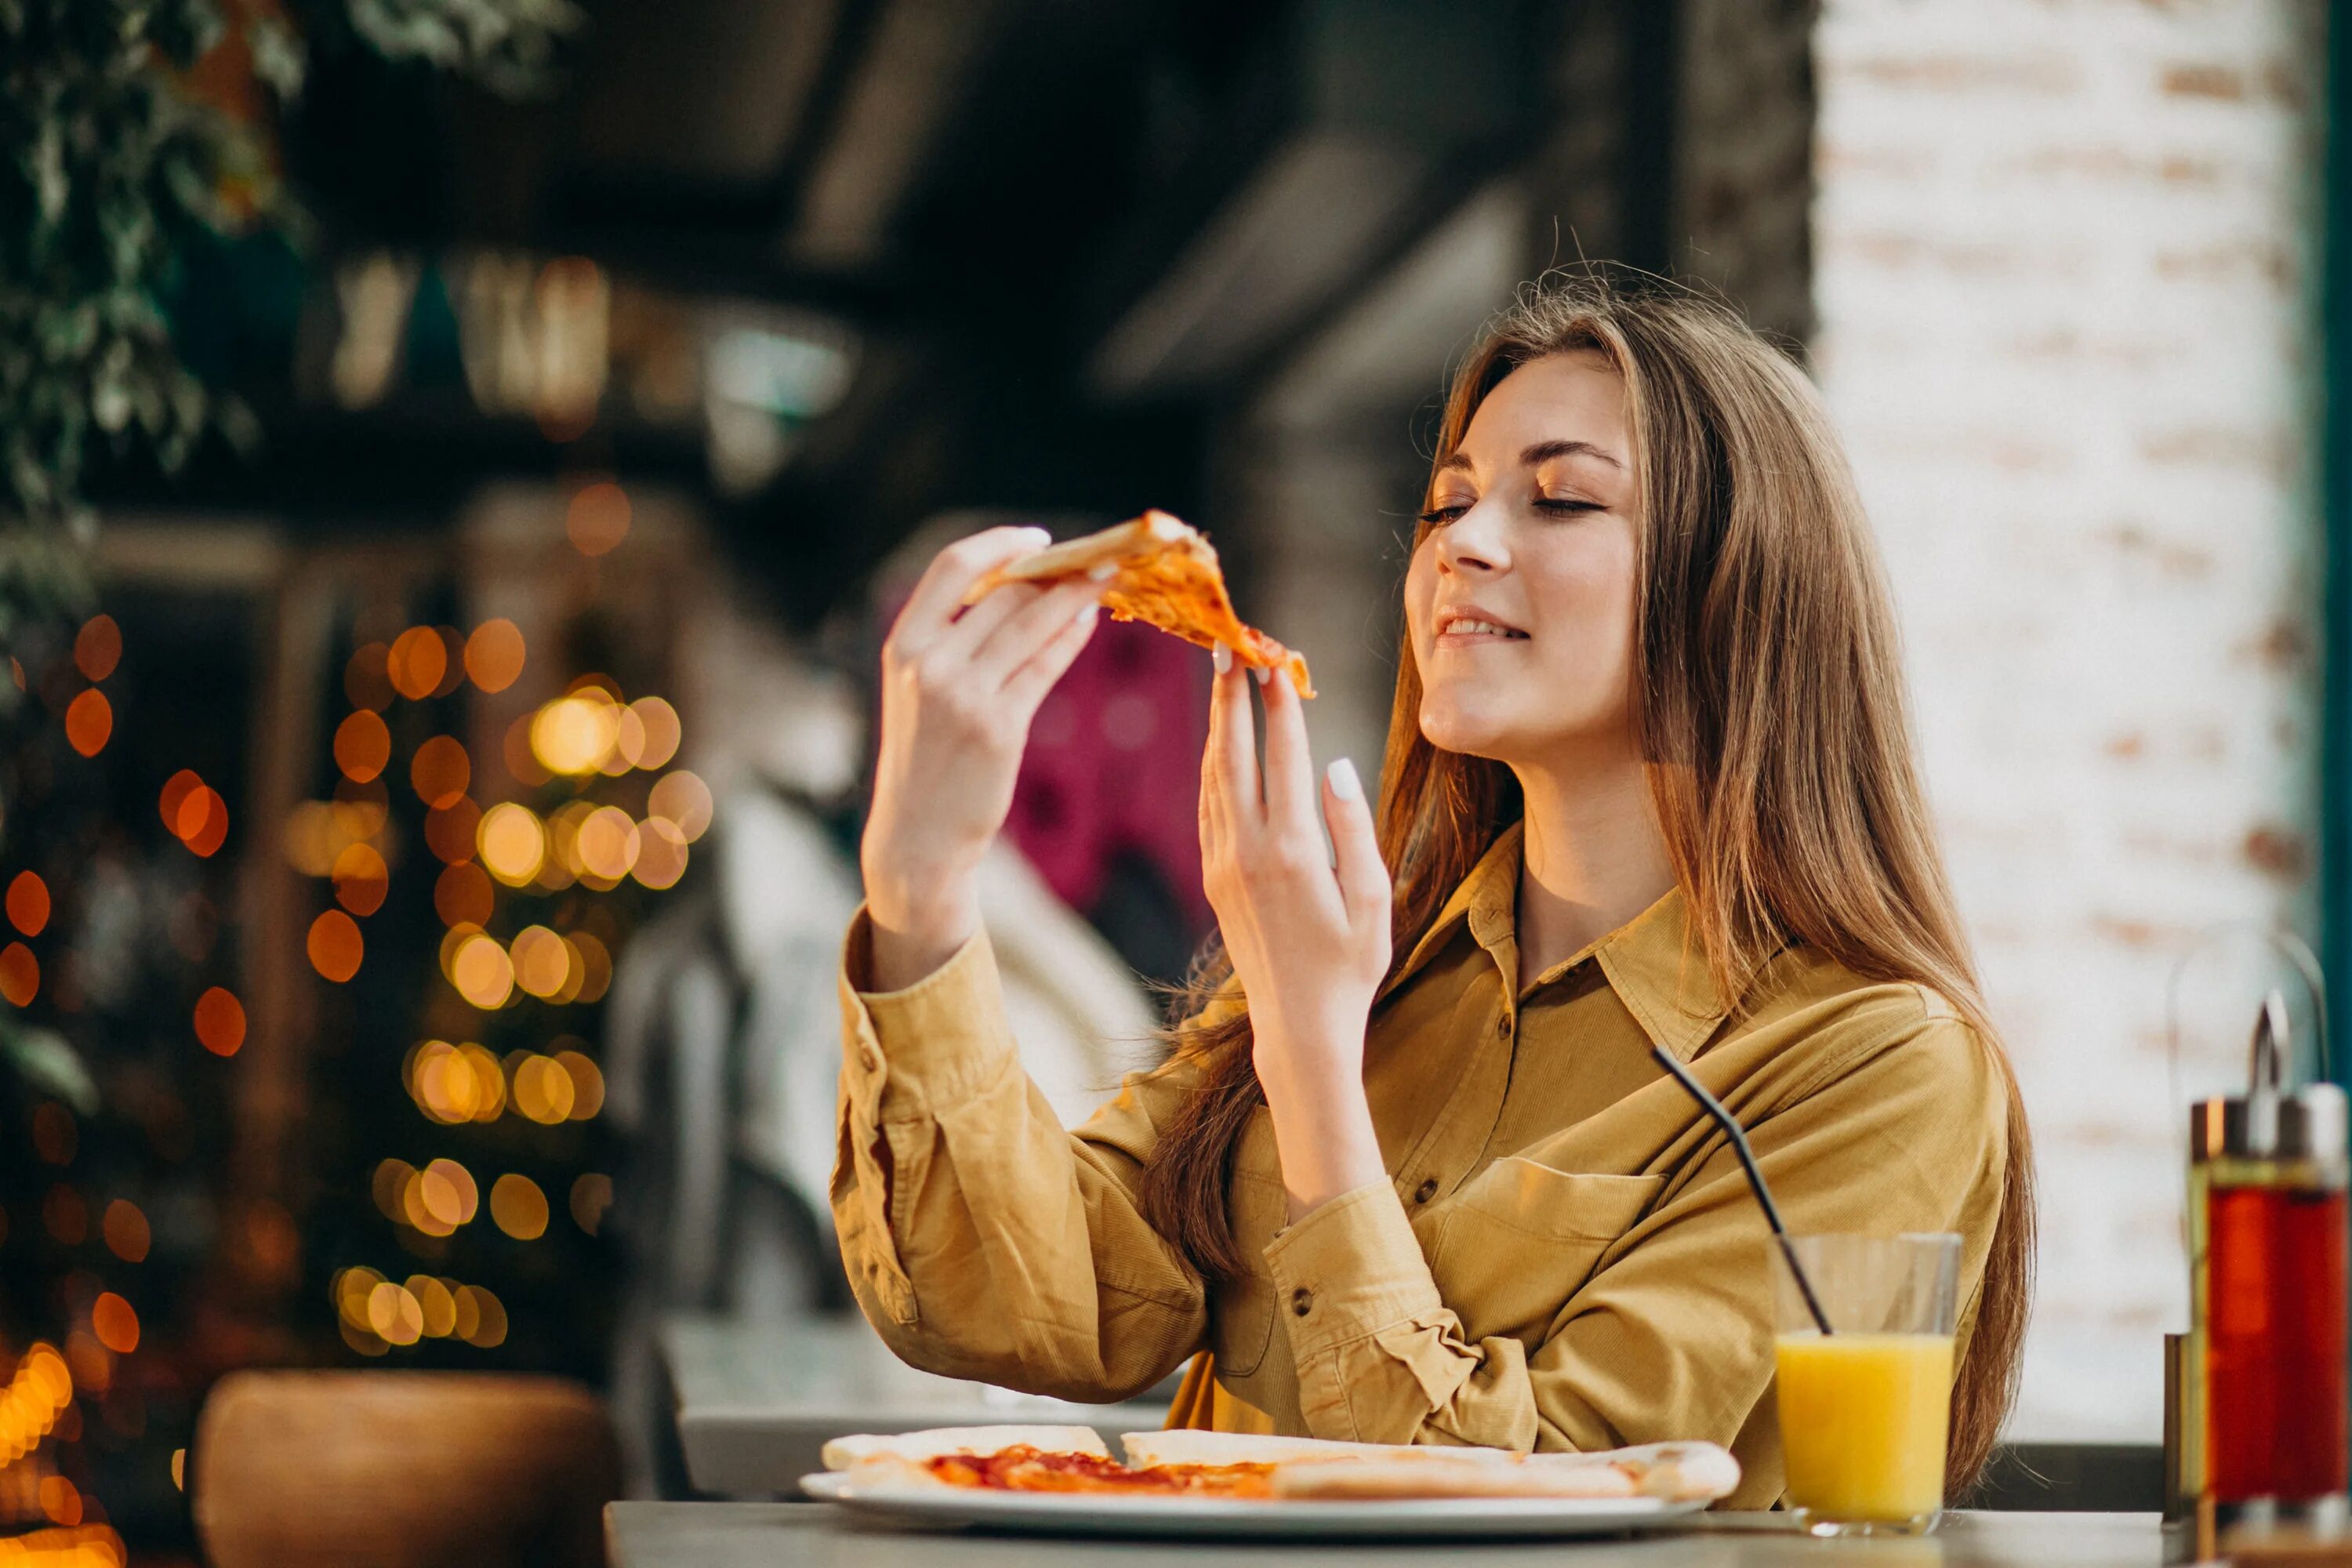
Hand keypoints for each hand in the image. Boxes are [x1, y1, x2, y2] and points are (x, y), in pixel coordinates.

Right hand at [862, 527, 1101, 989]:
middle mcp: (928, 663)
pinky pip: (1044, 666)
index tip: (1039, 538)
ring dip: (1076, 595)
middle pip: (1005, 593)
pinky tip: (1089, 622)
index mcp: (903, 644)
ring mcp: (963, 695)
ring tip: (1107, 577)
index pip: (951, 567)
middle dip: (1056, 569)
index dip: (999, 544)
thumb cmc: (924, 758)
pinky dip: (1071, 638)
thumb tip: (1023, 588)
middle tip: (1096, 554)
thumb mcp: (919, 690)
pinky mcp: (997, 727)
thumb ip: (955, 640)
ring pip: (1032, 623)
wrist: (918, 835)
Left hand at [1198, 646, 1392, 1217]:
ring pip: (1213, 777)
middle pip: (1234, 755)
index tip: (1276, 658)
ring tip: (1222, 680)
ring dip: (1218, 725)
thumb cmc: (1351, 967)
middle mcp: (1250, 851)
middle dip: (1232, 696)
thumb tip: (1337, 764)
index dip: (1279, 703)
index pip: (1284, 757)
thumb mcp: (1373, 900)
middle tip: (1231, 645)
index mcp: (1296, 851)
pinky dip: (1212, 767)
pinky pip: (1208, 808)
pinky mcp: (1214, 879)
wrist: (1298, 1026)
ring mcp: (1224, 864)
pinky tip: (1218, 745)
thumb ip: (1355, 828)